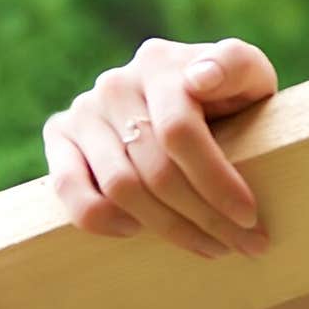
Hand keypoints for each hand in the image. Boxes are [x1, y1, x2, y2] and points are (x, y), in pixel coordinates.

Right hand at [42, 37, 276, 259]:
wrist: (192, 103)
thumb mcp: (248, 75)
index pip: (179, 131)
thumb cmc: (229, 95)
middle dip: (205, 216)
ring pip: (120, 187)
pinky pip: (68, 188)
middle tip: (245, 243)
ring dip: (168, 227)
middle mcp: (116, 82)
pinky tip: (137, 230)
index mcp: (161, 62)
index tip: (249, 215)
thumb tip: (200, 78)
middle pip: (155, 168)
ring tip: (211, 245)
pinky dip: (102, 218)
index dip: (215, 180)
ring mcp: (84, 110)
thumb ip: (236, 65)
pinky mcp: (60, 135)